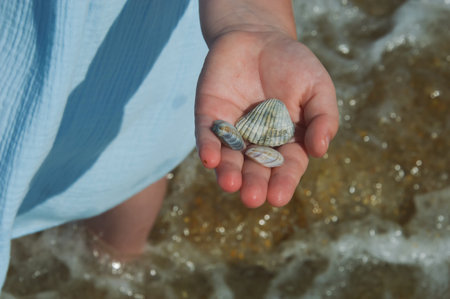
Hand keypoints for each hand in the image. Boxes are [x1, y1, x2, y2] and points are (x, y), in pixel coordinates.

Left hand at [195, 30, 338, 207]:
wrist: (258, 35)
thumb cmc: (293, 65)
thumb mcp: (317, 87)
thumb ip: (323, 117)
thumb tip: (320, 150)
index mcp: (286, 141)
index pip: (286, 166)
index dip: (283, 181)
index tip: (279, 197)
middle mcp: (257, 142)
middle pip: (255, 168)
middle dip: (254, 183)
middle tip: (252, 198)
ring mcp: (232, 131)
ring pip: (229, 158)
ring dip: (228, 173)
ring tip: (230, 184)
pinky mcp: (210, 116)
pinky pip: (207, 135)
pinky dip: (208, 147)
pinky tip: (210, 159)